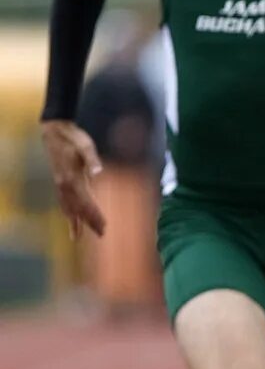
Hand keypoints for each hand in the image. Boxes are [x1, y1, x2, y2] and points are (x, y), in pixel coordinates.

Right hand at [40, 120, 105, 238]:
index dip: (95, 215)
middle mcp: (64, 184)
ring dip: (75, 221)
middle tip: (101, 234)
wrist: (55, 131)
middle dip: (88, 222)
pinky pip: (63, 202)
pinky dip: (67, 213)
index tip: (104, 226)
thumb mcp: (86, 146)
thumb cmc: (74, 138)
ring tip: (79, 236)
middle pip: (77, 208)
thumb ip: (92, 160)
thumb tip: (98, 172)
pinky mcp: (59, 181)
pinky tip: (70, 219)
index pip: (86, 202)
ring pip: (67, 207)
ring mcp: (59, 184)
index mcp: (72, 178)